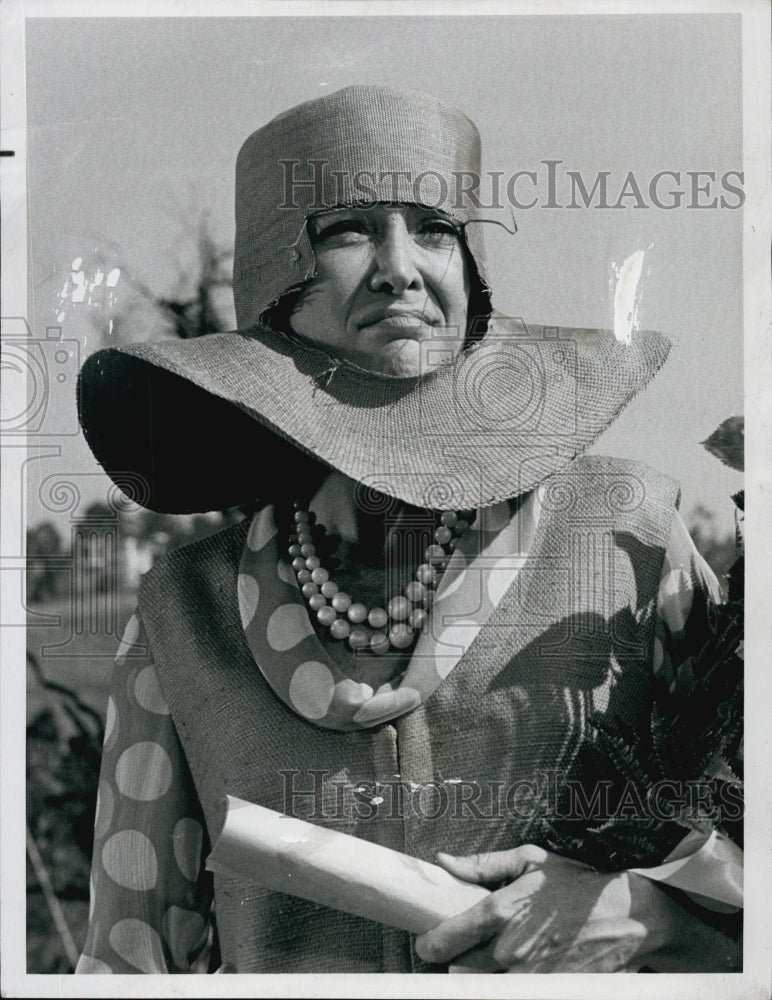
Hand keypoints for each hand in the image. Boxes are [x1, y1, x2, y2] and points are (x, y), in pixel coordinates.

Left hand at [415, 846, 739, 972]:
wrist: (625, 917)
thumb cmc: (574, 884)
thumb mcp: (529, 860)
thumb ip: (482, 864)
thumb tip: (443, 862)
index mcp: (501, 912)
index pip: (446, 940)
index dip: (428, 946)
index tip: (427, 944)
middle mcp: (509, 950)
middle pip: (458, 971)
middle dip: (449, 964)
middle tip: (452, 954)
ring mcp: (528, 976)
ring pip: (481, 988)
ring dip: (472, 978)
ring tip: (477, 964)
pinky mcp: (547, 991)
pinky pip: (510, 995)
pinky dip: (500, 986)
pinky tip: (504, 974)